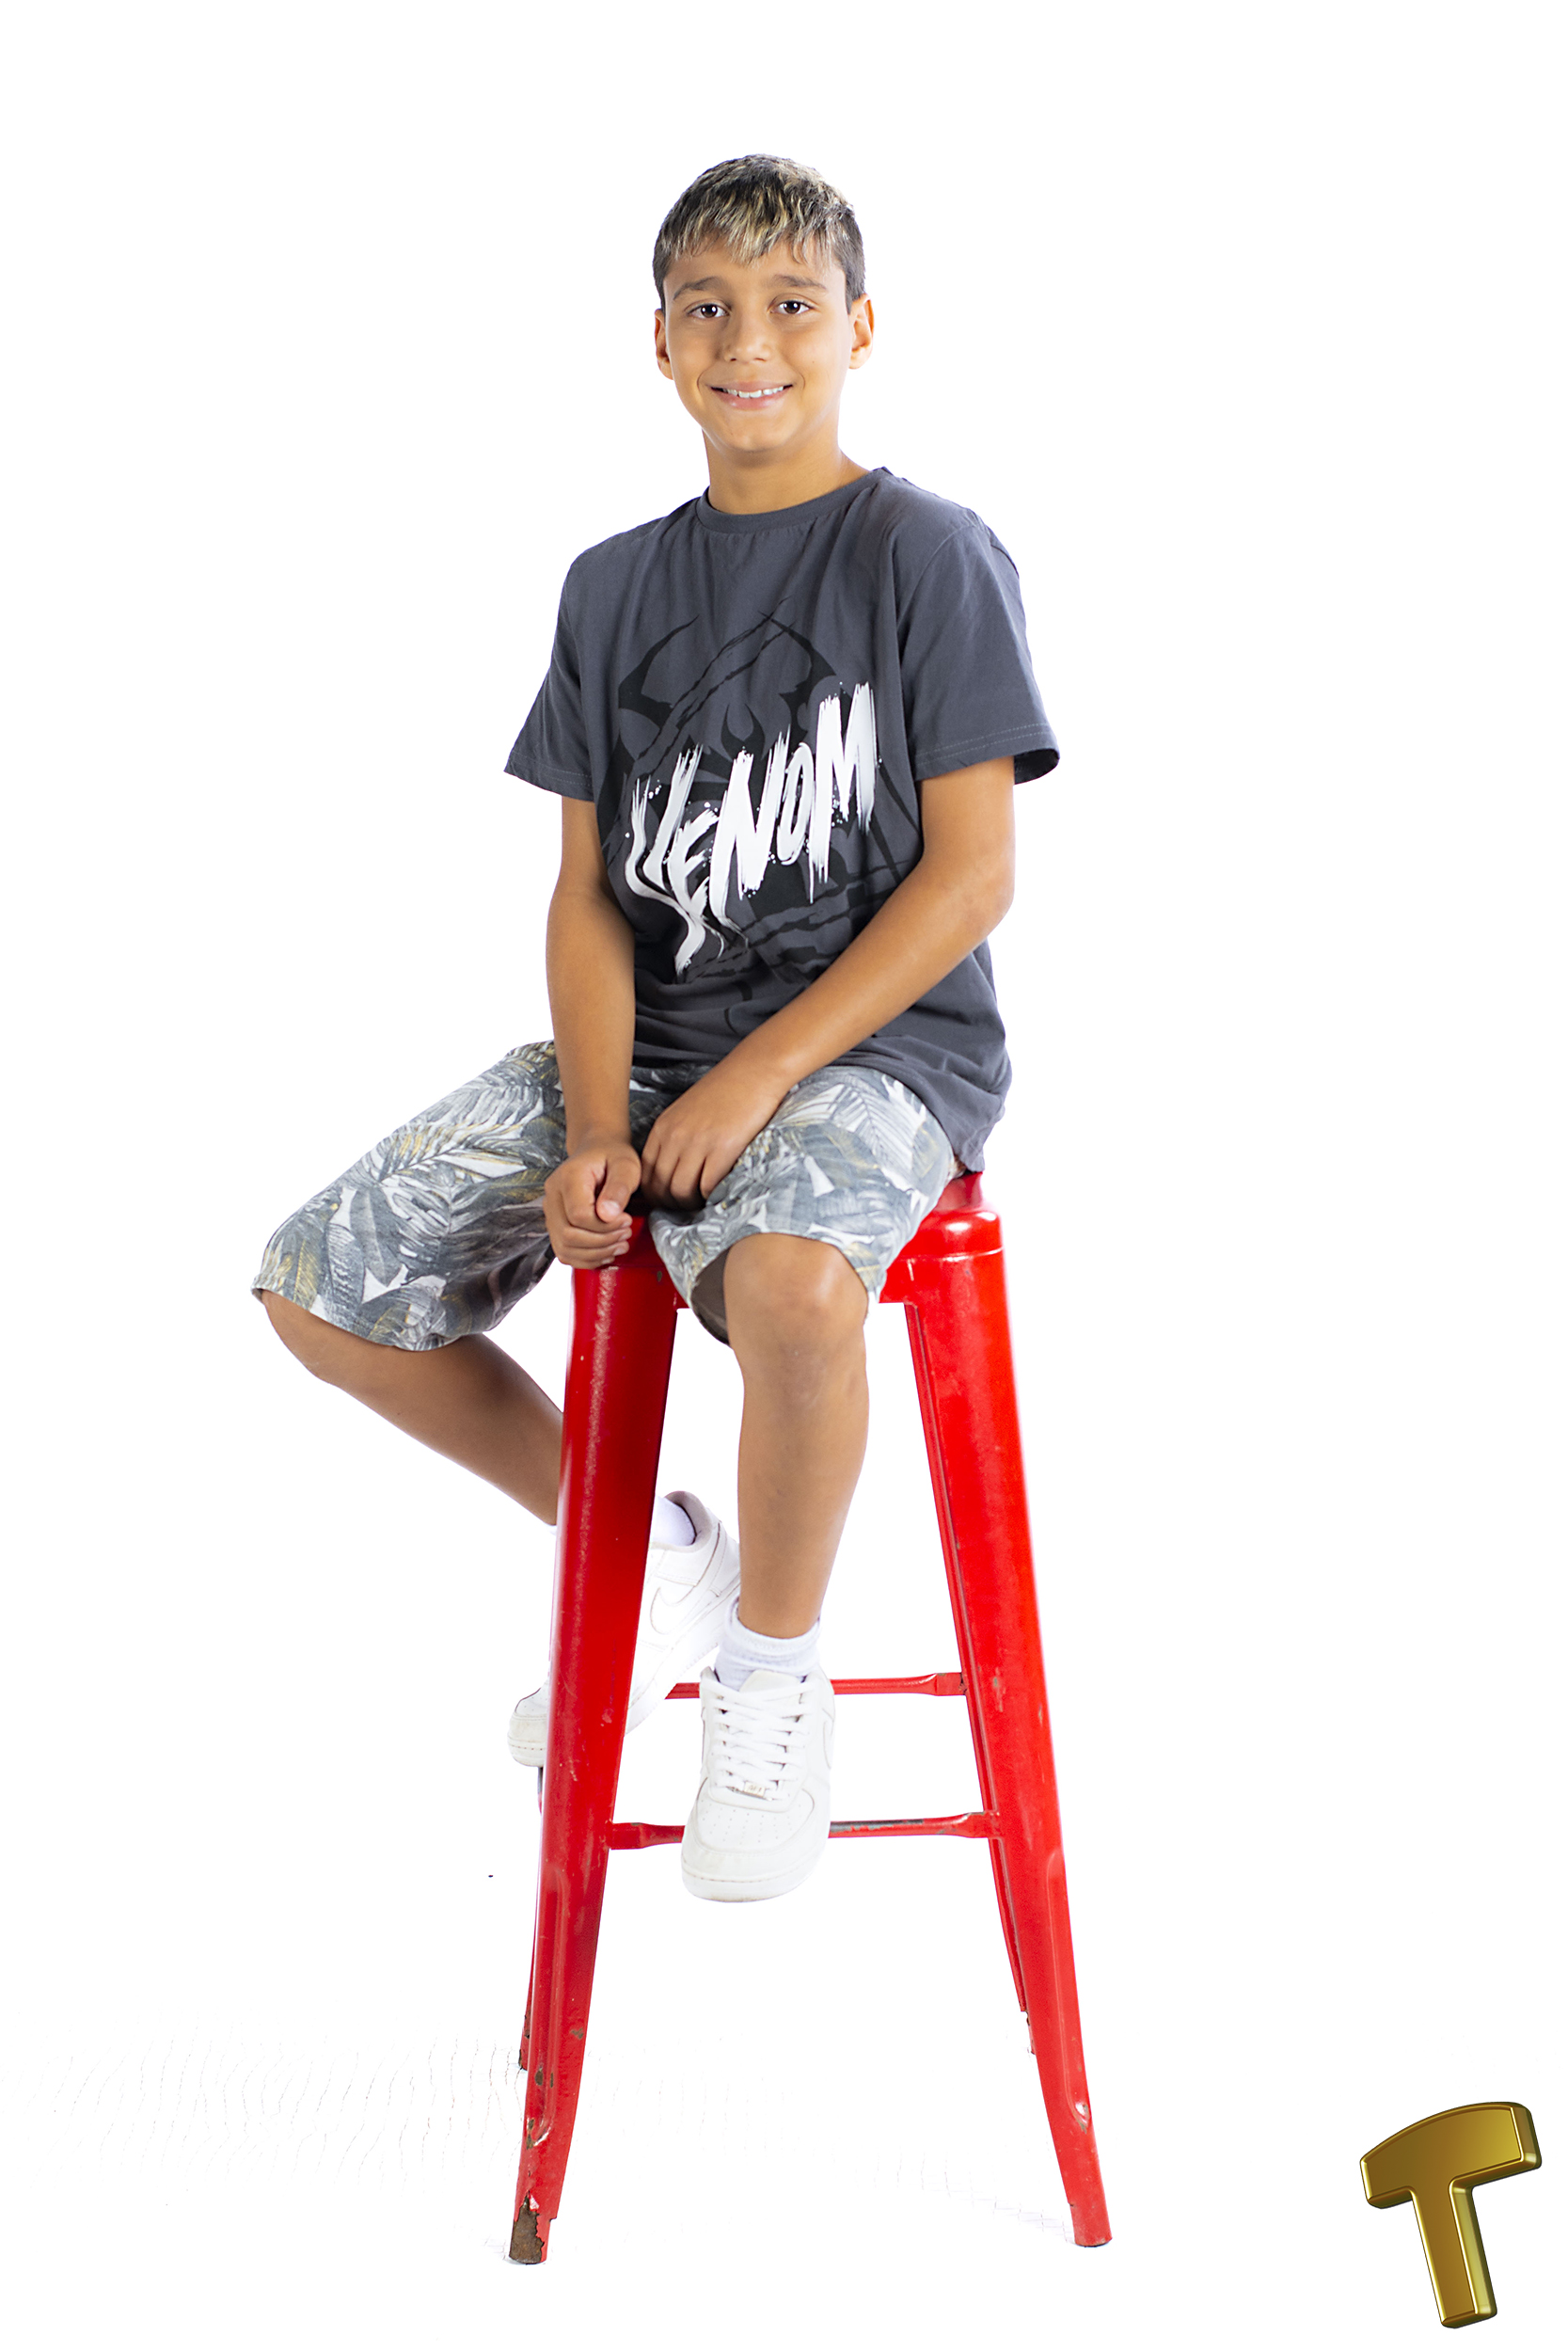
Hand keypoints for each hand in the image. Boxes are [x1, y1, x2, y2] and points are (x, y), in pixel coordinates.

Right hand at [543, 1138, 642, 1267]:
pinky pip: (564, 1251)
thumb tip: (608, 1215)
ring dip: (595, 1254)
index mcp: (568, 1177)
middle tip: (626, 1234)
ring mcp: (551, 1211)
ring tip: (620, 1244)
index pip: (579, 1216)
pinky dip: (586, 1258)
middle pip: (568, 1235)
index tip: (626, 1220)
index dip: (605, 1226)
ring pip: (564, 1248)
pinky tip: (606, 1251)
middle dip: (602, 1242)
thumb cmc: (612, 1156)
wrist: (598, 1151)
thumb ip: (619, 1187)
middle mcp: (552, 1195)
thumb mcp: (625, 1165)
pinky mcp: (555, 1224)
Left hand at [639, 1060, 787, 1208]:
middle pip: (660, 1186)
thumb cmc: (726, 1090)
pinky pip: (707, 1186)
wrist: (754, 1070)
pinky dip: (711, 1197)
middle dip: (672, 1204)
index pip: (646, 1173)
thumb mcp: (687, 1110)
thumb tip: (674, 1169)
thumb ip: (676, 1136)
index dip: (656, 1193)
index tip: (670, 1199)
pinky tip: (719, 1192)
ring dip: (691, 1203)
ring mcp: (697, 1143)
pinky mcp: (723, 1148)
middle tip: (688, 1207)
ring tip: (704, 1201)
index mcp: (663, 1127)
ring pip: (681, 1191)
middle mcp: (675, 1136)